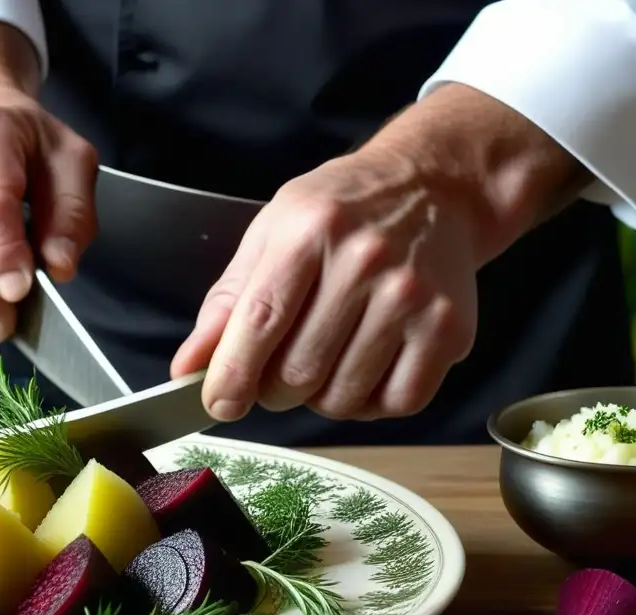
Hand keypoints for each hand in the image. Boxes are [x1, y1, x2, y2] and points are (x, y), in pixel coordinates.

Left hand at [172, 84, 588, 423]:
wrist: (434, 188)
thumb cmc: (343, 212)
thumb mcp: (272, 234)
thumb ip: (228, 302)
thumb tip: (188, 367)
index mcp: (309, 231)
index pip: (259, 323)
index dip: (231, 376)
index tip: (220, 404)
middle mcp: (365, 262)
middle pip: (298, 372)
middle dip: (273, 391)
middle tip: (275, 376)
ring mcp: (412, 297)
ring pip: (343, 397)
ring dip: (321, 399)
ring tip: (324, 362)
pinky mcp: (449, 329)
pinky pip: (397, 403)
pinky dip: (371, 403)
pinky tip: (364, 370)